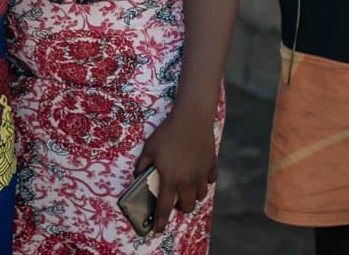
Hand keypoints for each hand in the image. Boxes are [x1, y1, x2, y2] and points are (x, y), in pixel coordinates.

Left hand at [134, 107, 217, 233]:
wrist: (192, 118)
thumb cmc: (168, 133)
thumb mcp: (149, 148)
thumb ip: (142, 164)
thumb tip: (137, 175)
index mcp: (171, 179)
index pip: (164, 208)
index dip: (160, 221)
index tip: (157, 230)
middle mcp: (188, 181)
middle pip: (188, 207)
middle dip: (181, 207)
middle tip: (175, 198)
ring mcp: (201, 174)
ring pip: (200, 195)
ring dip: (193, 194)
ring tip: (186, 185)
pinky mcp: (211, 165)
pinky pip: (210, 180)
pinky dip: (205, 180)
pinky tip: (198, 172)